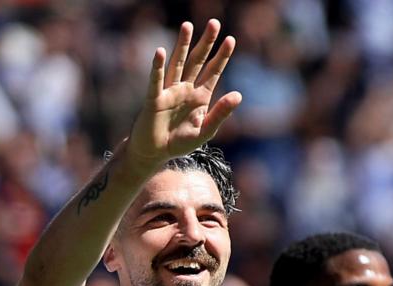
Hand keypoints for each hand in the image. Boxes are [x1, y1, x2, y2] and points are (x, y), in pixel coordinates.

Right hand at [126, 19, 241, 171]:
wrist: (155, 154)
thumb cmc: (179, 143)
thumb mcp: (205, 131)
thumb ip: (220, 113)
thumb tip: (238, 95)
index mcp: (200, 96)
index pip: (213, 71)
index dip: (222, 56)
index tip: (231, 39)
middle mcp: (185, 89)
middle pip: (197, 61)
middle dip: (206, 43)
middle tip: (214, 23)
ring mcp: (170, 92)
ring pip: (177, 64)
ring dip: (182, 45)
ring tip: (187, 25)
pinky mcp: (155, 100)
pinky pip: (156, 81)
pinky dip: (158, 67)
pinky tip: (161, 52)